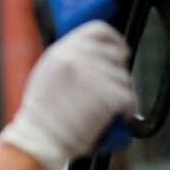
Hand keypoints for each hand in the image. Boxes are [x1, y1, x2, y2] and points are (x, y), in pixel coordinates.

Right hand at [0, 21, 135, 169]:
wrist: (39, 140)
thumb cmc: (42, 115)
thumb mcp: (47, 74)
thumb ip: (69, 58)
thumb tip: (96, 52)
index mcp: (61, 50)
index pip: (98, 30)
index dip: (114, 40)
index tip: (120, 51)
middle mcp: (77, 58)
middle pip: (116, 54)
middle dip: (115, 73)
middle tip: (105, 90)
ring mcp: (95, 75)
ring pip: (125, 78)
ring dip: (119, 94)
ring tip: (100, 108)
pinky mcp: (109, 95)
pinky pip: (130, 98)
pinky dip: (125, 110)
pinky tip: (111, 117)